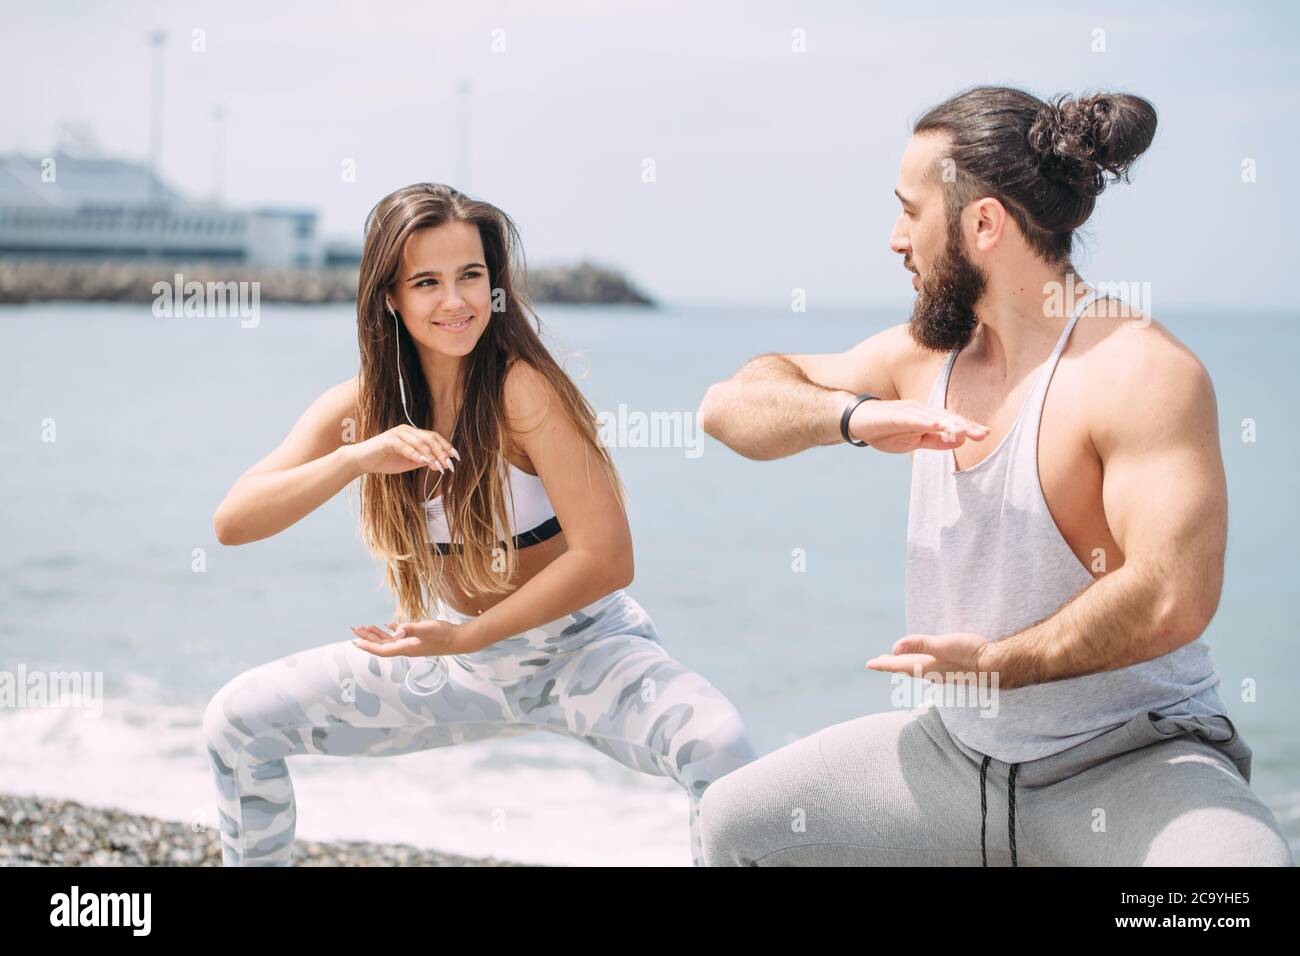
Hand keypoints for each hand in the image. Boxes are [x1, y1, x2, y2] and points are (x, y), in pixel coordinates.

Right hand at [347, 424, 459, 476]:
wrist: (363, 461)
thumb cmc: (385, 461)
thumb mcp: (409, 463)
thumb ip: (423, 461)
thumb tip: (440, 464)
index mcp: (413, 434)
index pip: (434, 437)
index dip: (446, 447)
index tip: (456, 458)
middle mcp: (407, 430)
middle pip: (430, 438)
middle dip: (442, 452)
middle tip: (450, 464)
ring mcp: (398, 433)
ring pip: (420, 442)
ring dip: (432, 455)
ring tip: (440, 466)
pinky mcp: (389, 440)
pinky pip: (406, 447)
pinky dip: (416, 455)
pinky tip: (425, 462)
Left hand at [350, 619, 468, 656]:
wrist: (458, 639)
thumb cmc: (443, 635)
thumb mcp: (426, 629)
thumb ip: (411, 628)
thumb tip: (396, 629)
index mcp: (404, 647)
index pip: (381, 649)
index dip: (368, 646)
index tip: (356, 642)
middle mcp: (405, 647)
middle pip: (382, 645)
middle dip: (367, 638)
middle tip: (355, 630)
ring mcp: (411, 643)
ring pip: (389, 640)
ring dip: (377, 634)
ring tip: (366, 627)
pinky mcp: (417, 638)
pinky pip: (400, 635)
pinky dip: (391, 630)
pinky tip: (388, 625)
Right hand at [849, 399, 988, 453]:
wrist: (857, 421)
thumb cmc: (886, 430)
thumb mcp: (914, 442)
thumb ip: (935, 441)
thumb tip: (958, 440)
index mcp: (927, 417)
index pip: (951, 423)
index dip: (968, 428)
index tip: (985, 434)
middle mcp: (921, 410)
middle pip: (946, 417)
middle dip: (965, 425)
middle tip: (984, 434)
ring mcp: (908, 411)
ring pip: (933, 417)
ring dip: (949, 424)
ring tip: (965, 431)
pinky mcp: (894, 414)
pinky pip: (912, 419)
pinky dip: (925, 421)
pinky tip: (937, 425)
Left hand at [866, 632, 994, 682]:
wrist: (1000, 666)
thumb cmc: (972, 654)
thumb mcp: (945, 645)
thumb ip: (921, 645)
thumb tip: (894, 647)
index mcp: (928, 667)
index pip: (900, 665)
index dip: (884, 663)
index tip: (869, 664)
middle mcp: (934, 673)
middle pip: (907, 668)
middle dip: (892, 665)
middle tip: (877, 663)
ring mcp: (945, 674)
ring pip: (919, 670)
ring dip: (906, 665)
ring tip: (898, 661)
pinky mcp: (956, 672)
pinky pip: (931, 670)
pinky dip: (922, 665)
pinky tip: (928, 664)